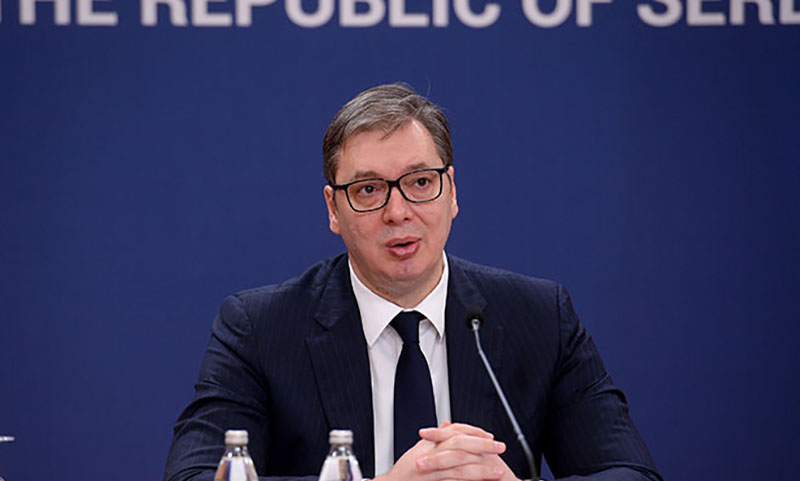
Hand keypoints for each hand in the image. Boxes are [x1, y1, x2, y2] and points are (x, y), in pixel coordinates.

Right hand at [375, 421, 510, 480]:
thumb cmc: (402, 473)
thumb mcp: (418, 451)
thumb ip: (435, 438)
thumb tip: (448, 424)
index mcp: (429, 447)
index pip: (454, 433)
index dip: (473, 433)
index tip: (489, 436)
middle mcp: (429, 458)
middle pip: (459, 446)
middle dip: (482, 446)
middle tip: (499, 447)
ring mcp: (430, 474)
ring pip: (459, 468)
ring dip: (481, 470)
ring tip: (498, 471)